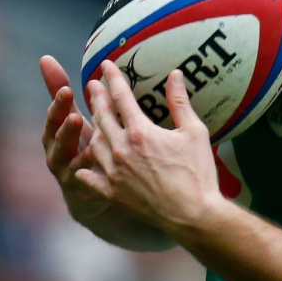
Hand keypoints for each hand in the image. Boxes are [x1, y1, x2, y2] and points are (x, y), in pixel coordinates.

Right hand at [39, 55, 109, 219]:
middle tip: (76, 116)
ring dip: (81, 155)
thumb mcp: (70, 118)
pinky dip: (93, 176)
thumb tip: (44, 57)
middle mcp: (56, 154)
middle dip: (66, 129)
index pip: (53, 116)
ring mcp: (68, 175)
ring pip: (71, 162)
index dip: (58, 104)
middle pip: (58, 141)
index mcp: (54, 134)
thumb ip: (58, 91)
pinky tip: (104, 167)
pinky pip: (89, 183)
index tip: (67, 90)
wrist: (87, 192)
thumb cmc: (79, 145)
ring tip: (92, 146)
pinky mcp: (83, 192)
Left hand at [78, 61, 220, 231]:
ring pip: (94, 143)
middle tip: (92, 86)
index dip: (111, 78)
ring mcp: (113, 172)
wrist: (192, 215)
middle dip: (96, 98)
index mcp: (140, 132)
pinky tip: (84, 162)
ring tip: (92, 119)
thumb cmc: (198, 174)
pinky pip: (89, 176)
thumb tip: (175, 74)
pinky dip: (86, 167)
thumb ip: (180, 102)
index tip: (104, 65)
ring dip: (92, 128)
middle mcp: (120, 149)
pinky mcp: (111, 192)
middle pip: (101, 116)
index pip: (120, 96)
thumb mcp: (194, 133)